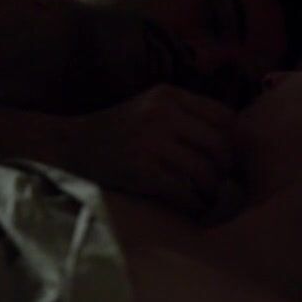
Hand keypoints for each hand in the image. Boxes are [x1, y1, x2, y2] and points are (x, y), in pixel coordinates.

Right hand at [69, 84, 235, 215]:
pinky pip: (184, 191)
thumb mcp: (150, 107)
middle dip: (225, 169)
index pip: (226, 117)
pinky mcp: (141, 170)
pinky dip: (193, 204)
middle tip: (219, 182)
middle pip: (221, 145)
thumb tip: (231, 143)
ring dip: (210, 191)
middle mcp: (162, 114)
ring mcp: (150, 141)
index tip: (227, 157)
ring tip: (204, 197)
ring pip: (206, 171)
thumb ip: (185, 115)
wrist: (68, 145)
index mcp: (169, 96)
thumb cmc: (117, 132)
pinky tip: (189, 206)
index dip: (233, 141)